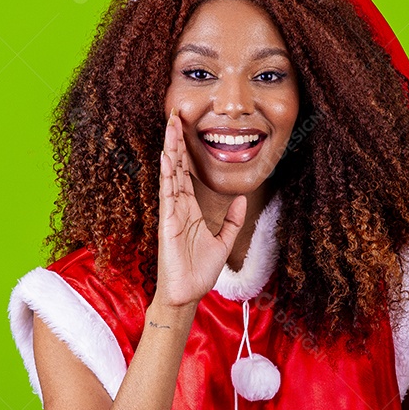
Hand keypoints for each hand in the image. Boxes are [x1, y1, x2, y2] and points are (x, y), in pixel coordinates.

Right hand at [155, 110, 246, 308]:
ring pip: (170, 174)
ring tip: (170, 126)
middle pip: (176, 166)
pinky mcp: (168, 223)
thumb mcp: (224, 242)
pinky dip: (167, 175)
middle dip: (175, 141)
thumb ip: (233, 221)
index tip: (184, 127)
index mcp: (189, 208)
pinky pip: (167, 194)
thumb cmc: (199, 272)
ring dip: (170, 150)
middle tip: (174, 114)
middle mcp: (178, 206)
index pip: (185, 172)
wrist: (188, 295)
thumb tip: (242, 200)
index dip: (184, 150)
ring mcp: (171, 213)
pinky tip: (167, 157)